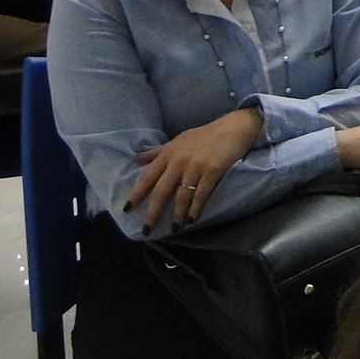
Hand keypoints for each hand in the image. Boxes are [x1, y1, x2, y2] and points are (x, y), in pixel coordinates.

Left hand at [126, 107, 263, 232]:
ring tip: (174, 228)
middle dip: (152, 213)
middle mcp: (178, 161)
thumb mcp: (178, 141)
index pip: (147, 177)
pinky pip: (201, 195)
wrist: (233, 127)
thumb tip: (137, 159)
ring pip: (181, 197)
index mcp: (168, 153)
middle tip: (147, 230)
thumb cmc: (205, 135)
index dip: (136, 194)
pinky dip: (195, 210)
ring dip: (177, 215)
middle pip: (161, 191)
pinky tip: (192, 220)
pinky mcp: (212, 171)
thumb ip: (158, 152)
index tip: (127, 209)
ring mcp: (195, 166)